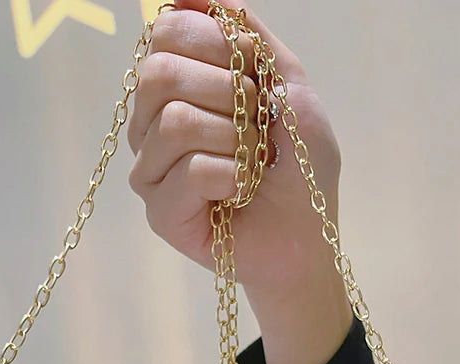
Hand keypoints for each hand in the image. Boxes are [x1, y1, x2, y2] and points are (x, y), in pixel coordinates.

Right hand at [129, 0, 353, 363]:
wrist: (308, 235)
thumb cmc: (299, 167)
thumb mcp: (288, 84)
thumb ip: (248, 34)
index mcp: (177, 88)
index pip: (166, 32)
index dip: (214, 43)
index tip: (251, 75)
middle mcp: (153, 126)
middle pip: (157, 72)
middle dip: (224, 91)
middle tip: (255, 123)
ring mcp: (151, 171)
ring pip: (173, 121)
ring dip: (233, 138)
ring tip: (251, 163)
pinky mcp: (160, 214)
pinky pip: (189, 171)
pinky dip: (230, 177)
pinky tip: (239, 193)